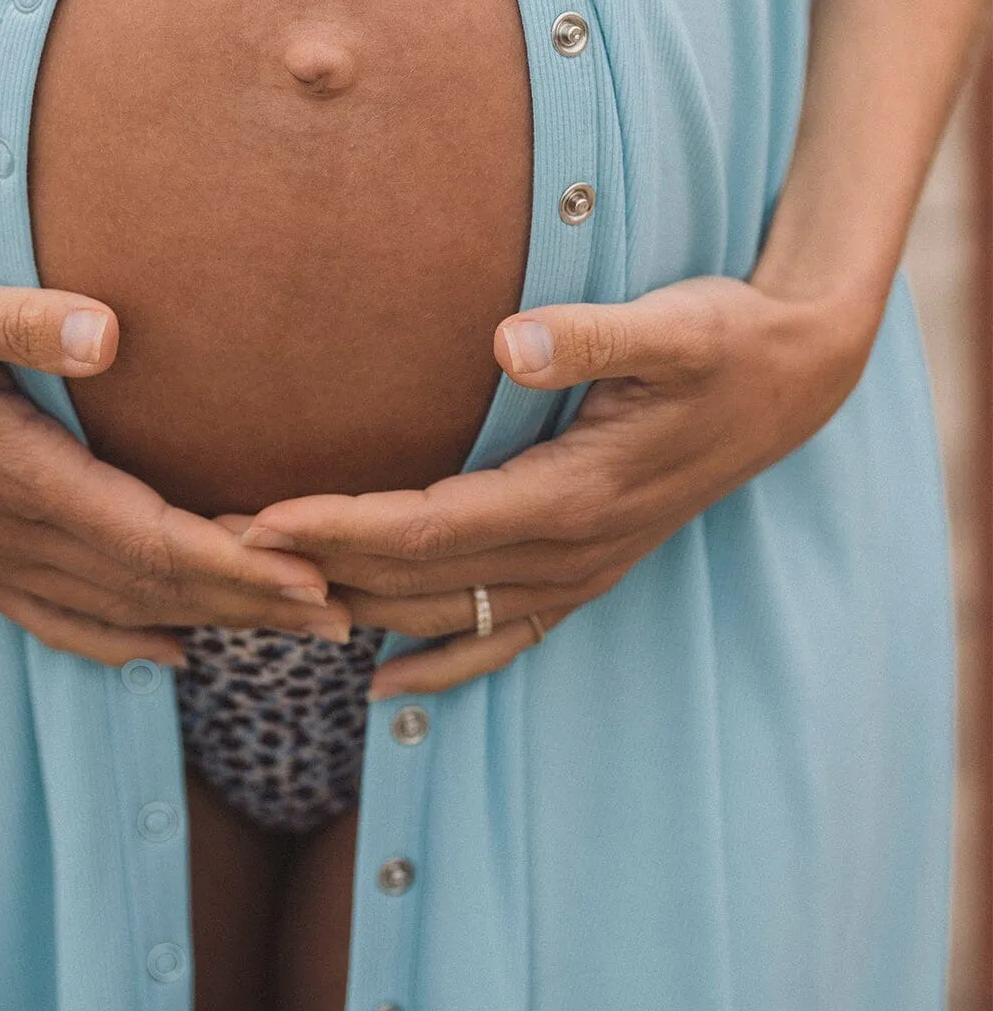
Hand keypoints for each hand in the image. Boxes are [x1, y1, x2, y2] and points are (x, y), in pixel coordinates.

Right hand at [0, 252, 341, 668]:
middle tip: (344, 617)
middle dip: (249, 606)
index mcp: (8, 475)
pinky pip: (54, 616)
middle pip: (147, 587)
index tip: (318, 582)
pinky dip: (118, 638)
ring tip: (287, 630)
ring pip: (111, 609)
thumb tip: (111, 332)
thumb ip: (22, 319)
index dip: (238, 567)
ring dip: (202, 622)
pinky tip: (165, 649)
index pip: (148, 540)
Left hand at [234, 274, 878, 698]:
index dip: (340, 529)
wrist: (794, 380)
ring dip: (351, 612)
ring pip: (442, 615)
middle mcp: (569, 551)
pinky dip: (437, 667)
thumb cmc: (725, 341)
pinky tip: (379, 684)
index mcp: (574, 494)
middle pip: (416, 580)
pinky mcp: (583, 570)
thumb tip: (509, 341)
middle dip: (314, 574)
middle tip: (216, 560)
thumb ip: (591, 337)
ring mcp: (578, 572)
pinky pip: (498, 638)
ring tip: (261, 607)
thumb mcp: (673, 326)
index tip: (257, 522)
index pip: (430, 526)